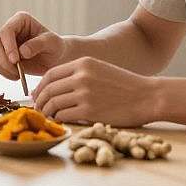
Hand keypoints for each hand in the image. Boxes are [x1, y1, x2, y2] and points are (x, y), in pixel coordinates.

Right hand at [0, 11, 66, 78]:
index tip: (15, 60)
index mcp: (20, 20)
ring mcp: (4, 43)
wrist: (55, 59)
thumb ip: (38, 44)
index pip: (6, 31)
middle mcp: (9, 29)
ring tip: (18, 75)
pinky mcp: (2, 55)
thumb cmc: (55, 47)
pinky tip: (16, 76)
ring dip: (3, 68)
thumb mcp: (52, 43)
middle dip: (3, 60)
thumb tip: (22, 52)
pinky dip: (3, 72)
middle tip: (16, 72)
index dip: (8, 46)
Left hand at [33, 57, 159, 126]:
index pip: (51, 74)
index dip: (41, 87)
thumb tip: (55, 87)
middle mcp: (81, 76)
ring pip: (54, 103)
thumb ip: (79, 74)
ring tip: (48, 117)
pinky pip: (64, 115)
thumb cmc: (124, 85)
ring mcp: (84, 93)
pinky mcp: (89, 111)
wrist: (147, 96)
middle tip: (38, 109)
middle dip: (40, 101)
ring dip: (48, 112)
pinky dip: (58, 119)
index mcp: (83, 63)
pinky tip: (60, 121)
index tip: (38, 95)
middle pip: (49, 89)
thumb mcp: (100, 69)